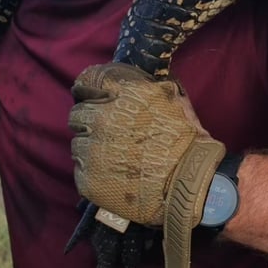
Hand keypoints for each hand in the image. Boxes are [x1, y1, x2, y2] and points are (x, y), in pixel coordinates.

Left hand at [69, 63, 224, 267]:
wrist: (190, 184)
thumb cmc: (187, 141)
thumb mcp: (172, 100)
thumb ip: (146, 89)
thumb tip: (131, 84)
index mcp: (121, 95)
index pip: (86, 83)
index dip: (90, 92)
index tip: (96, 100)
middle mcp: (101, 118)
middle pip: (77, 115)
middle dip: (91, 122)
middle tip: (111, 135)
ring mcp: (92, 150)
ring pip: (78, 144)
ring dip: (92, 148)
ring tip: (115, 159)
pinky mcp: (88, 178)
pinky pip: (82, 170)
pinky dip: (94, 171)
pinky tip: (114, 175)